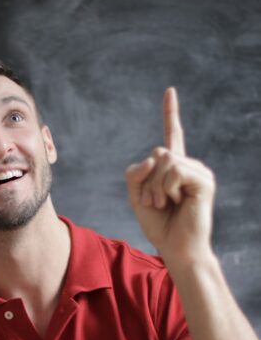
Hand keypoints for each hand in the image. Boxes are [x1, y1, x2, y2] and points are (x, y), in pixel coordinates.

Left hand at [125, 88, 215, 263]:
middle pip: (156, 153)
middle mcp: (187, 165)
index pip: (171, 136)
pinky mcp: (204, 180)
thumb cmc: (158, 224)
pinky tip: (176, 201)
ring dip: (155, 187)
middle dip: (146, 182)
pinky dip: (166, 188)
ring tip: (165, 204)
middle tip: (155, 203)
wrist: (176, 248)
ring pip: (164, 160)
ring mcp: (198, 171)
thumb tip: (155, 155)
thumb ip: (136, 173)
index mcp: (173, 168)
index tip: (169, 90)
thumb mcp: (137, 197)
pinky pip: (174, 170)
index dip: (170, 114)